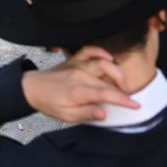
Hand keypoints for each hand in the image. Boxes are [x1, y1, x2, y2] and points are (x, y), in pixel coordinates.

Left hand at [21, 47, 137, 122]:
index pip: (106, 94)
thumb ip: (86, 113)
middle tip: (129, 99)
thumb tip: (104, 113)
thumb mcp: (66, 115)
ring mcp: (76, 65)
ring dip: (116, 72)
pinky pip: (89, 50)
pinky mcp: (73, 60)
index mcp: (77, 91)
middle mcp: (79, 75)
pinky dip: (101, 52)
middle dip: (123, 91)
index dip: (123, 100)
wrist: (31, 88)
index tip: (135, 105)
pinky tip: (109, 58)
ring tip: (122, 83)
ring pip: (102, 62)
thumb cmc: (49, 103)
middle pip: (108, 81)